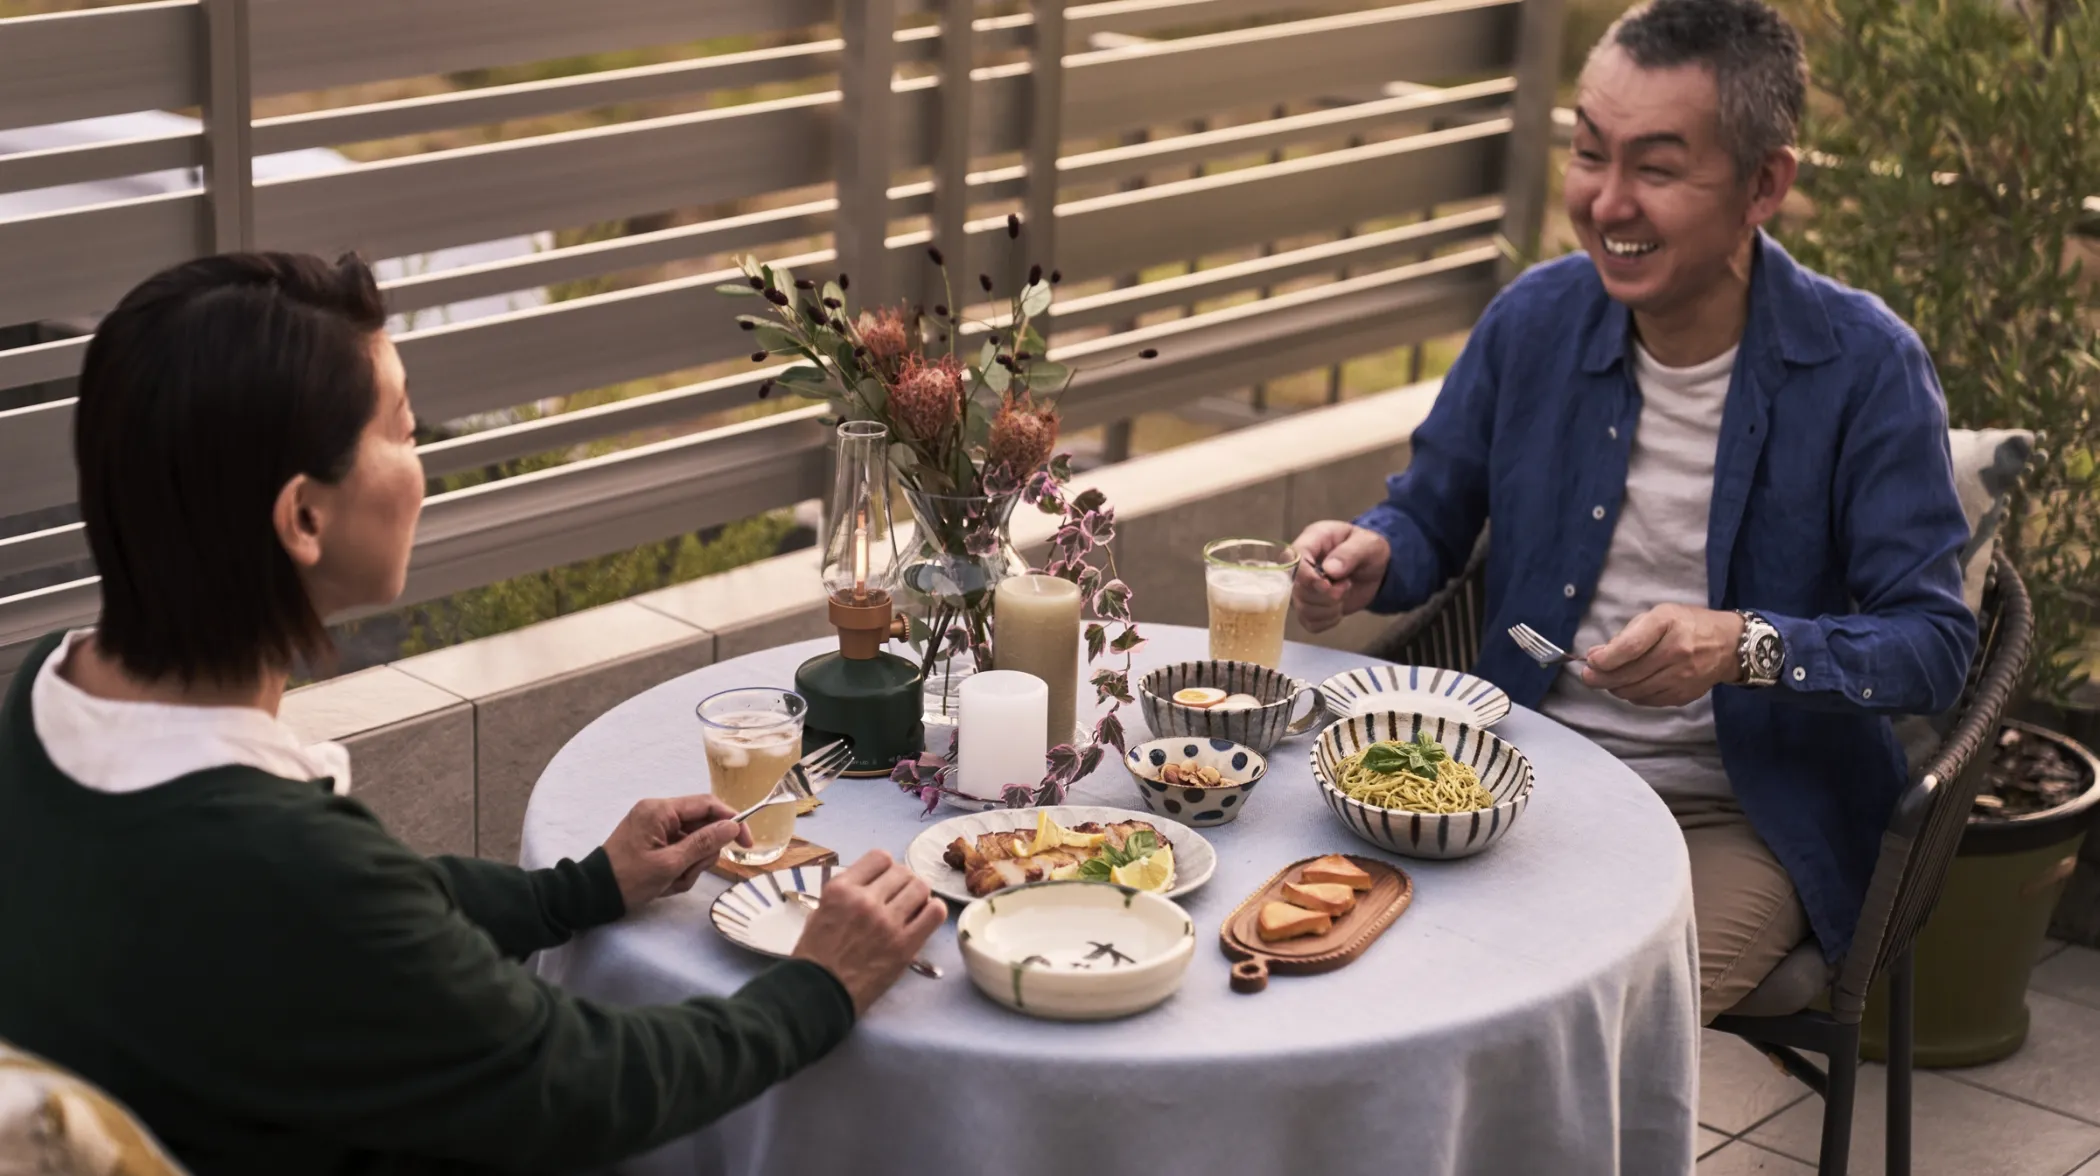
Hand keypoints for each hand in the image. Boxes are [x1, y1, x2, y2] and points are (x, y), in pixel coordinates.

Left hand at [601, 795, 751, 913]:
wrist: (593, 895)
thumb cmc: (629, 879)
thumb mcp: (670, 864)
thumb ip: (704, 843)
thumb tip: (732, 826)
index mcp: (660, 810)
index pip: (707, 805)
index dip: (731, 821)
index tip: (746, 843)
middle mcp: (658, 812)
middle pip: (701, 826)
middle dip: (702, 854)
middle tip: (688, 873)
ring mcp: (654, 827)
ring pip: (693, 842)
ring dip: (690, 865)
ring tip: (672, 882)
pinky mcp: (652, 841)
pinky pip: (679, 850)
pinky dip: (679, 868)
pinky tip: (666, 883)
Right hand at [792, 850, 945, 1014]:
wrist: (819, 994)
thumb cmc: (816, 955)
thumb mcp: (820, 911)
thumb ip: (847, 892)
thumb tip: (873, 883)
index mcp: (841, 889)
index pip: (879, 857)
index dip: (885, 868)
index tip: (885, 880)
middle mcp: (865, 900)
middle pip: (902, 872)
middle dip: (902, 882)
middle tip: (899, 897)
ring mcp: (887, 922)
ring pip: (920, 888)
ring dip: (919, 895)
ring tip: (912, 907)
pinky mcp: (905, 945)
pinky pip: (934, 914)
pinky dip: (934, 910)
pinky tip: (926, 917)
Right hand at [1290, 521, 1390, 632]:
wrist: (1375, 567)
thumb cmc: (1368, 548)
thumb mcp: (1367, 544)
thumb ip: (1349, 553)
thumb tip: (1329, 570)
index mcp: (1312, 541)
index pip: (1293, 558)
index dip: (1305, 575)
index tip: (1327, 584)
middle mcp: (1302, 565)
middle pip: (1296, 588)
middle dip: (1324, 595)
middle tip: (1346, 586)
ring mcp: (1303, 587)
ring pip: (1302, 608)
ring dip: (1328, 608)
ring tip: (1344, 593)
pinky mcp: (1311, 606)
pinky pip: (1310, 622)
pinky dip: (1327, 620)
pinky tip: (1339, 609)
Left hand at [1580, 604, 1745, 707]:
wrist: (1729, 645)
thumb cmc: (1687, 624)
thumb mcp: (1658, 616)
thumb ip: (1627, 635)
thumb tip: (1596, 655)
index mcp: (1667, 624)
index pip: (1631, 647)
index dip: (1606, 658)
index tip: (1591, 661)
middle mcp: (1677, 651)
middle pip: (1629, 673)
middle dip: (1601, 678)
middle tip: (1588, 677)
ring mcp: (1682, 676)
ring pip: (1635, 691)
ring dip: (1615, 688)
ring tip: (1608, 680)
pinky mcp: (1684, 695)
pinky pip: (1648, 700)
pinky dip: (1633, 695)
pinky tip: (1630, 685)